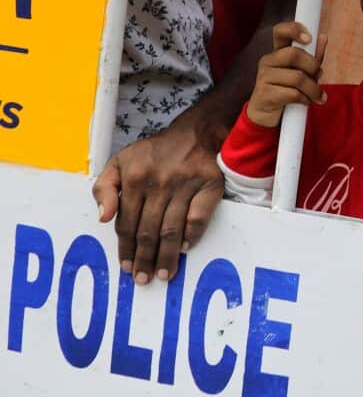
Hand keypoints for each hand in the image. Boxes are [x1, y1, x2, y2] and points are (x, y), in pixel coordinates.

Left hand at [91, 124, 224, 285]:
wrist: (195, 134)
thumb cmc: (155, 153)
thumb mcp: (120, 162)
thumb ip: (104, 188)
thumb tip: (103, 217)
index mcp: (133, 178)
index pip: (126, 223)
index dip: (125, 248)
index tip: (126, 267)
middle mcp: (158, 183)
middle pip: (148, 231)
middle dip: (144, 259)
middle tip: (144, 279)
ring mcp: (185, 185)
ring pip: (172, 229)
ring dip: (166, 255)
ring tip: (164, 274)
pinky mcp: (209, 185)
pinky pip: (199, 217)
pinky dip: (192, 234)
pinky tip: (184, 248)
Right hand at [246, 22, 327, 128]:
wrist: (267, 116)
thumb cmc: (287, 90)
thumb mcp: (302, 72)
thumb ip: (312, 57)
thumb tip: (322, 36)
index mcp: (277, 52)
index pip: (280, 31)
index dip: (294, 29)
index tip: (309, 38)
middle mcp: (268, 61)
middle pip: (294, 54)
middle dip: (313, 67)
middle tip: (319, 77)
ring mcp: (263, 77)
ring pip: (297, 77)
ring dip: (313, 89)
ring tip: (318, 96)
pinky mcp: (265, 94)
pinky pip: (293, 94)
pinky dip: (305, 99)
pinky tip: (306, 102)